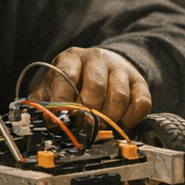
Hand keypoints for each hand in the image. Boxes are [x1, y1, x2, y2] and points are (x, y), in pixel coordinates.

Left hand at [31, 46, 151, 126]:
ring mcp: (120, 68)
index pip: (66, 77)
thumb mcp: (55, 83)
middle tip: (85, 126)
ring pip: (119, 96)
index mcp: (72, 58)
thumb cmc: (76, 78)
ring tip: (102, 125)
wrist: (105, 63)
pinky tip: (121, 122)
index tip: (62, 119)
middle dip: (89, 113)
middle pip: (96, 87)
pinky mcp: (139, 81)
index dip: (63, 101)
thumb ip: (45, 99)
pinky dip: (131, 118)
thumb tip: (43, 118)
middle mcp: (97, 58)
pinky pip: (141, 102)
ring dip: (110, 118)